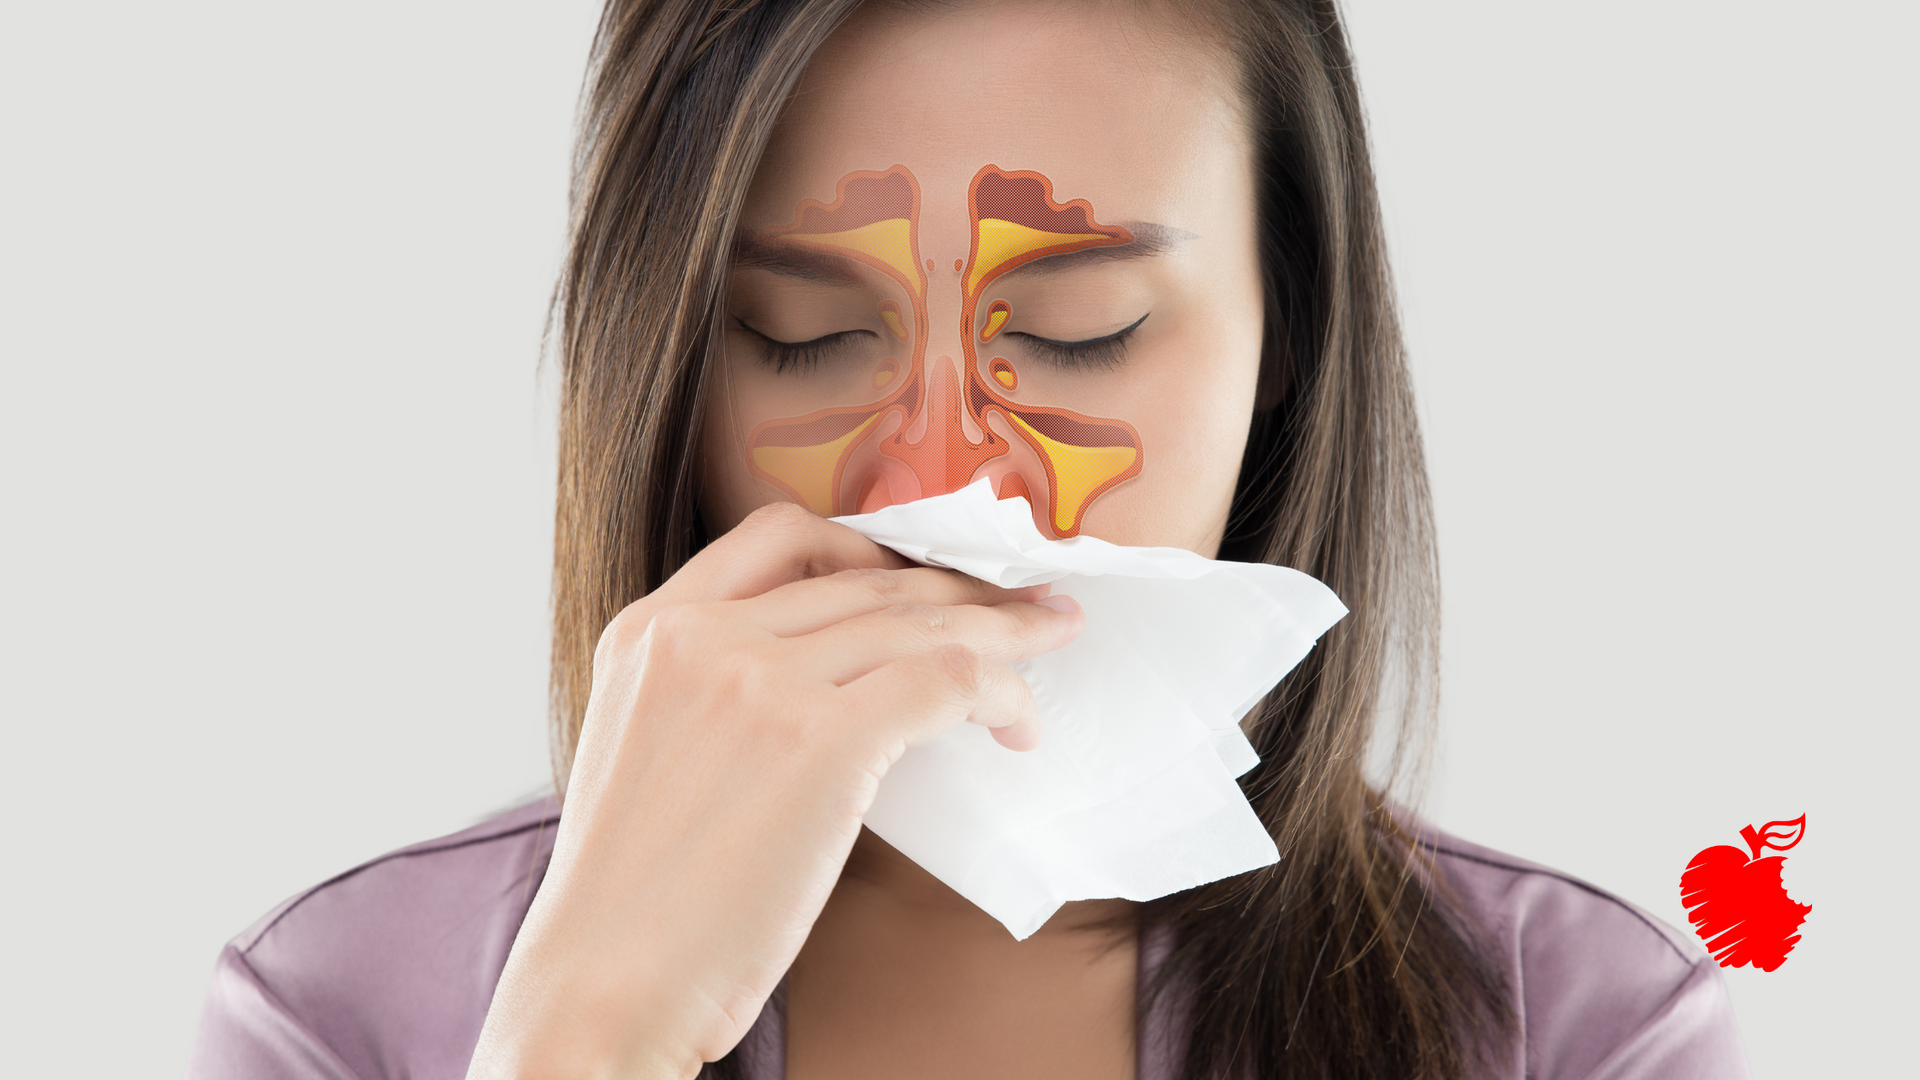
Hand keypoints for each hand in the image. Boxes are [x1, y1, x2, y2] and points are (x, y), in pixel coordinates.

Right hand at [466, 502, 1082, 1079]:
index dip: (869, 550)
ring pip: (916, 621)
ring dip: (1000, 631)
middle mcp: (700, 634)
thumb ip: (711, 689)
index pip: (777, 538)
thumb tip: (830, 680)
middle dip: (956, 588)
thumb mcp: (644, 747)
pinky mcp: (821, 739)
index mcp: (648, 628)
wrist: (606, 983)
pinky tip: (1014, 724)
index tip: (923, 580)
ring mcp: (760, 680)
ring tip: (1049, 643)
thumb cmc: (635, 898)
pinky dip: (998, 693)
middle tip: (1022, 606)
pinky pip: (943, 681)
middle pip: (864, 580)